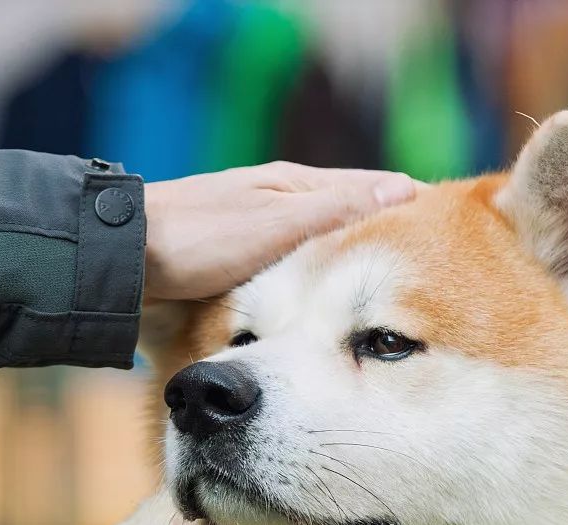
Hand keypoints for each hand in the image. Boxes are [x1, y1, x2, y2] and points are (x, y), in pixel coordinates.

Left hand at [143, 161, 416, 299]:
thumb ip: (336, 210)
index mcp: (296, 185)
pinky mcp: (240, 255)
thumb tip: (403, 189)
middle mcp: (281, 200)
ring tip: (384, 288)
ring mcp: (260, 226)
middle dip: (383, 234)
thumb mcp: (277, 225)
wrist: (124, 259)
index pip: (370, 187)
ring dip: (351, 257)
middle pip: (349, 213)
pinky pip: (296, 261)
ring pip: (322, 240)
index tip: (443, 232)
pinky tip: (326, 296)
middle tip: (421, 270)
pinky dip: (319, 273)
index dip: (407, 206)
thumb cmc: (200, 240)